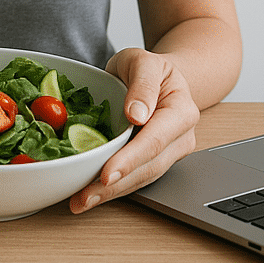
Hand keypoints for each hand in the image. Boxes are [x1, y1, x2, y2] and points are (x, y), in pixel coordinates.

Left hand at [69, 47, 199, 213]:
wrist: (158, 77)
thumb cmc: (148, 67)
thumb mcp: (143, 60)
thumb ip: (142, 83)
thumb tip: (136, 114)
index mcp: (181, 111)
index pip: (155, 140)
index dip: (130, 160)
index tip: (107, 174)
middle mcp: (180, 138)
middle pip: (148, 168)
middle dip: (116, 186)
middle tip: (84, 197)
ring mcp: (169, 154)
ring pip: (141, 179)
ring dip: (110, 194)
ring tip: (81, 201)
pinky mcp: (154, 162)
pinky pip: (134, 178)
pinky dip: (111, 188)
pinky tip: (89, 195)